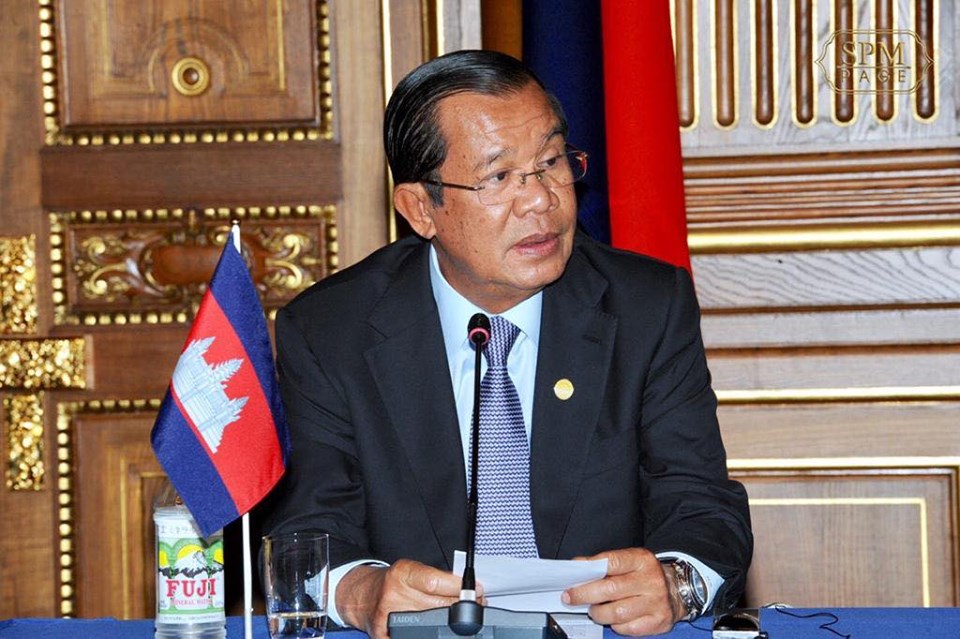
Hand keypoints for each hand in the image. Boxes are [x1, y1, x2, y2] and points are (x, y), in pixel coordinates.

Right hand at [335, 560, 473, 638]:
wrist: (363, 596)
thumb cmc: (392, 582)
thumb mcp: (412, 571)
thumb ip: (437, 579)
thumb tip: (469, 589)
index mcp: (402, 574)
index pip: (435, 582)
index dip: (458, 587)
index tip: (476, 589)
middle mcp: (394, 595)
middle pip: (439, 605)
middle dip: (461, 606)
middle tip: (473, 604)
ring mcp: (389, 618)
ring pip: (433, 625)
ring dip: (449, 623)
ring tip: (455, 617)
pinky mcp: (384, 636)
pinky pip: (417, 637)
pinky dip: (431, 634)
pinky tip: (435, 631)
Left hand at [562, 547, 682, 635]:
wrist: (676, 590)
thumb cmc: (643, 575)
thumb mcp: (629, 561)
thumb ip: (605, 564)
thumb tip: (577, 568)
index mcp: (642, 560)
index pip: (612, 562)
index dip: (589, 568)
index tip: (573, 575)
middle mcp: (651, 581)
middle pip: (610, 590)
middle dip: (584, 595)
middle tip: (570, 597)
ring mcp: (656, 602)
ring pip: (616, 613)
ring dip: (598, 613)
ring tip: (593, 609)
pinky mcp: (657, 622)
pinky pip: (627, 628)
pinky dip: (615, 625)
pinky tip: (613, 618)